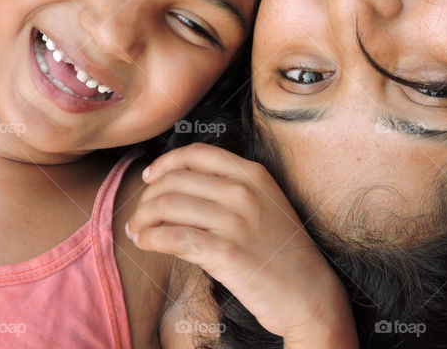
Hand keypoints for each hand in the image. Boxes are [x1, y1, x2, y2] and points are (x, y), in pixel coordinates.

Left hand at [126, 144, 356, 347]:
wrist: (309, 291)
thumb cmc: (282, 252)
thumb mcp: (264, 206)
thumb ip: (230, 191)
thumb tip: (177, 188)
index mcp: (253, 174)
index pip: (197, 153)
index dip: (166, 163)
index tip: (150, 176)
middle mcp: (243, 191)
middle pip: (176, 179)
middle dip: (148, 196)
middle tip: (140, 213)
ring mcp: (235, 220)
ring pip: (168, 205)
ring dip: (143, 218)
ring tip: (137, 230)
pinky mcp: (225, 252)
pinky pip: (172, 237)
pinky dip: (150, 238)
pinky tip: (146, 243)